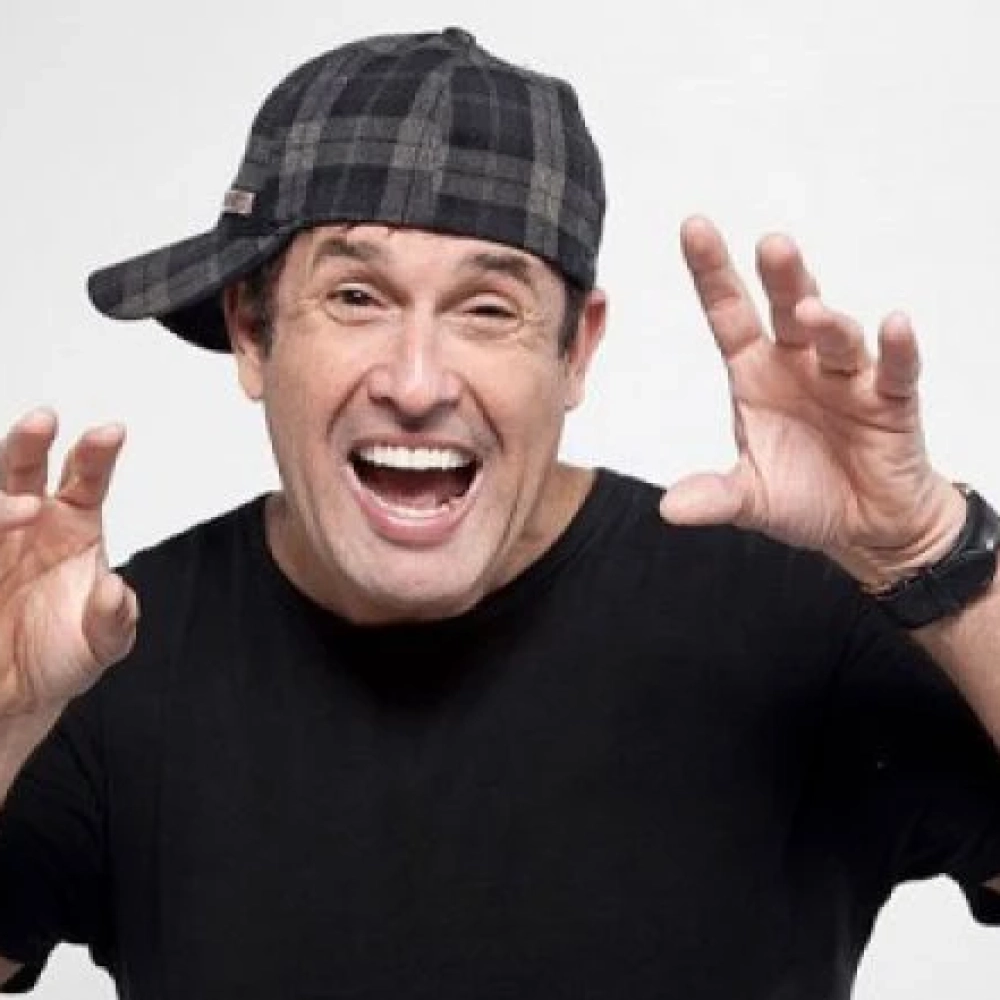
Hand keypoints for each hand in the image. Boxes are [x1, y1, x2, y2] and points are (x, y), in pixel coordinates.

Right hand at [0, 409, 137, 716]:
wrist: (17, 694)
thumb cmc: (64, 652)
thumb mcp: (103, 643)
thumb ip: (114, 618)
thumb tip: (115, 592)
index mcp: (73, 524)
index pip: (87, 477)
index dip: (97, 453)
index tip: (110, 433)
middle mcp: (29, 521)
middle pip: (25, 466)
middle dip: (31, 441)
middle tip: (42, 422)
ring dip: (1, 500)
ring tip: (23, 510)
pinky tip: (5, 522)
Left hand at [659, 216, 966, 588]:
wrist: (866, 528)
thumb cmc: (807, 496)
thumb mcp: (751, 500)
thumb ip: (715, 496)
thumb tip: (670, 509)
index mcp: (756, 375)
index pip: (730, 313)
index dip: (713, 272)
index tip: (694, 227)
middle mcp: (799, 365)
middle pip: (787, 308)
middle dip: (779, 276)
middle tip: (770, 245)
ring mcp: (846, 379)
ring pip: (837, 335)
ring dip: (827, 320)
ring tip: (810, 311)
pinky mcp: (891, 400)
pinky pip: (895, 369)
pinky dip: (897, 348)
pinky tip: (893, 325)